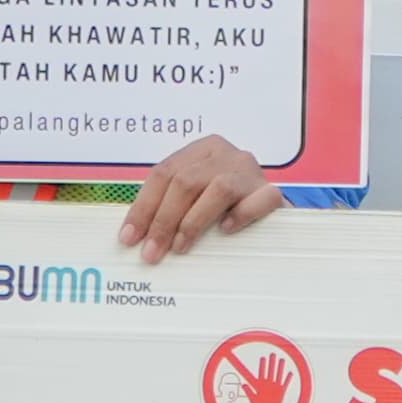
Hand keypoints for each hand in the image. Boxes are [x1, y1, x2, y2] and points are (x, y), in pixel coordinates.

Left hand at [120, 136, 283, 259]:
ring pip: (217, 188)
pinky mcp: (272, 191)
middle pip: (185, 181)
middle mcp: (226, 154)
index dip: (143, 206)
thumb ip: (171, 206)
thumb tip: (134, 236)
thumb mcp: (196, 198)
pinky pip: (257, 200)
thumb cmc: (227, 208)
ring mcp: (250, 171)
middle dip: (162, 220)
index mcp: (201, 150)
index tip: (129, 237)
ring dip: (192, 221)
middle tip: (151, 251)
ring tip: (180, 247)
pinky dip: (240, 215)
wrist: (272, 216)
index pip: (163, 174)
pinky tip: (226, 230)